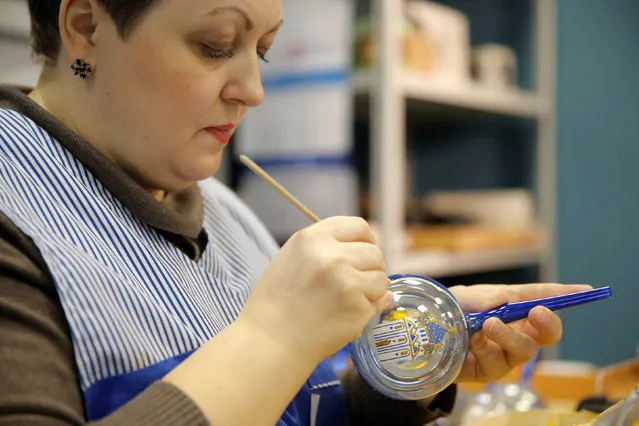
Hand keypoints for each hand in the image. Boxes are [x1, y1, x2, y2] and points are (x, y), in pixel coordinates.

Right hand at [239, 216, 390, 365]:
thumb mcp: (292, 257)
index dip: (367, 240)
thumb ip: (326, 246)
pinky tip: (345, 315)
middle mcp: (332, 255)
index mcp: (312, 238)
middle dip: (370, 267)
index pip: (359, 227)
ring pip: (381, 277)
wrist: (270, 340)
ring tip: (348, 300)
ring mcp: (347, 281)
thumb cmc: (276, 302)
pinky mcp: (357, 307)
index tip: (365, 252)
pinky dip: (368, 309)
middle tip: (356, 283)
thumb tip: (368, 245)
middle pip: (374, 252)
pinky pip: (378, 302)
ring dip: (372, 289)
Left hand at [450, 283, 591, 382]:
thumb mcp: (463, 297)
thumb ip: (482, 297)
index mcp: (511, 303)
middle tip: (537, 313)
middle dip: (549, 322)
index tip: (585, 291)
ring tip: (489, 325)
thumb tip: (505, 299)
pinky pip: (497, 362)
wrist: (423, 337)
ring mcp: (506, 351)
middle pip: (547, 330)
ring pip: (526, 349)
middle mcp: (515, 328)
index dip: (565, 294)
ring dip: (510, 335)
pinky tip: (471, 339)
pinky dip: (484, 347)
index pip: (543, 297)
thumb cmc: (448, 312)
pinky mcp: (492, 370)